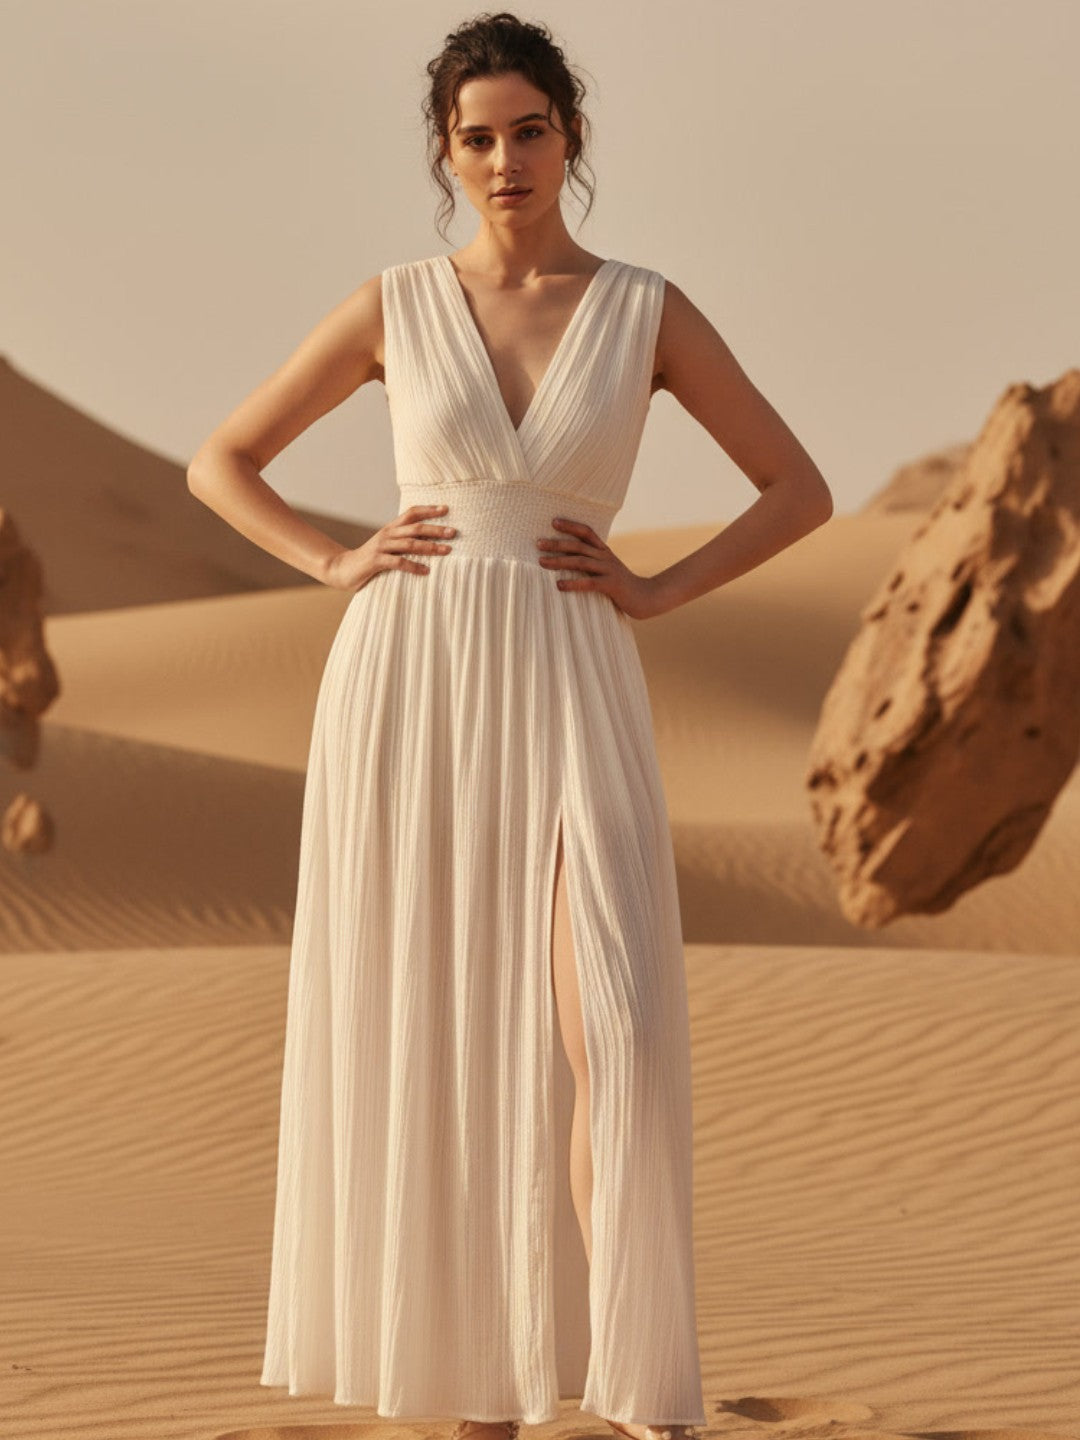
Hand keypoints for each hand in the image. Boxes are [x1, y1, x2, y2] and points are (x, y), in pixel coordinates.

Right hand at [323, 503, 455, 590]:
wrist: (342, 569)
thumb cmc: (370, 560)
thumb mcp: (387, 547)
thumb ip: (403, 542)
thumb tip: (427, 541)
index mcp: (391, 528)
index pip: (411, 513)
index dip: (428, 509)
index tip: (446, 509)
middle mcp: (387, 534)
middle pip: (415, 527)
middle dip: (436, 529)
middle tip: (454, 532)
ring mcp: (381, 547)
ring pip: (410, 544)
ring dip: (430, 547)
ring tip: (447, 550)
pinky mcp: (376, 561)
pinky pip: (398, 562)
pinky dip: (414, 566)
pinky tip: (426, 571)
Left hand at [536, 516, 663, 619]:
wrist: (646, 597)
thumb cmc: (621, 585)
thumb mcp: (607, 568)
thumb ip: (592, 562)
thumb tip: (570, 558)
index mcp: (604, 551)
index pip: (586, 532)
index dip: (570, 525)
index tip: (553, 521)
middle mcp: (605, 557)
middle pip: (578, 546)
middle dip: (557, 543)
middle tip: (537, 543)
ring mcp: (609, 570)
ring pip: (581, 562)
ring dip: (559, 562)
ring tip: (541, 562)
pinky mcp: (611, 586)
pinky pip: (589, 583)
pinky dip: (573, 583)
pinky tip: (559, 586)